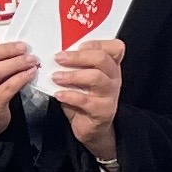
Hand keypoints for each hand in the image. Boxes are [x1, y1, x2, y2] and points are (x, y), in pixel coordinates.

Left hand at [51, 34, 124, 161]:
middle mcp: (113, 78)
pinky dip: (69, 95)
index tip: (77, 45)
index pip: (115, 48)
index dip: (96, 43)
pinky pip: (86, 100)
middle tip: (59, 58)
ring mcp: (110, 94)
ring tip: (56, 77)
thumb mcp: (81, 79)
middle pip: (102, 59)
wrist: (92, 128)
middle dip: (78, 57)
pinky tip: (59, 94)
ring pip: (95, 77)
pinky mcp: (103, 111)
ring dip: (72, 75)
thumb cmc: (85, 99)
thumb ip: (75, 66)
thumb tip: (57, 54)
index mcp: (110, 67)